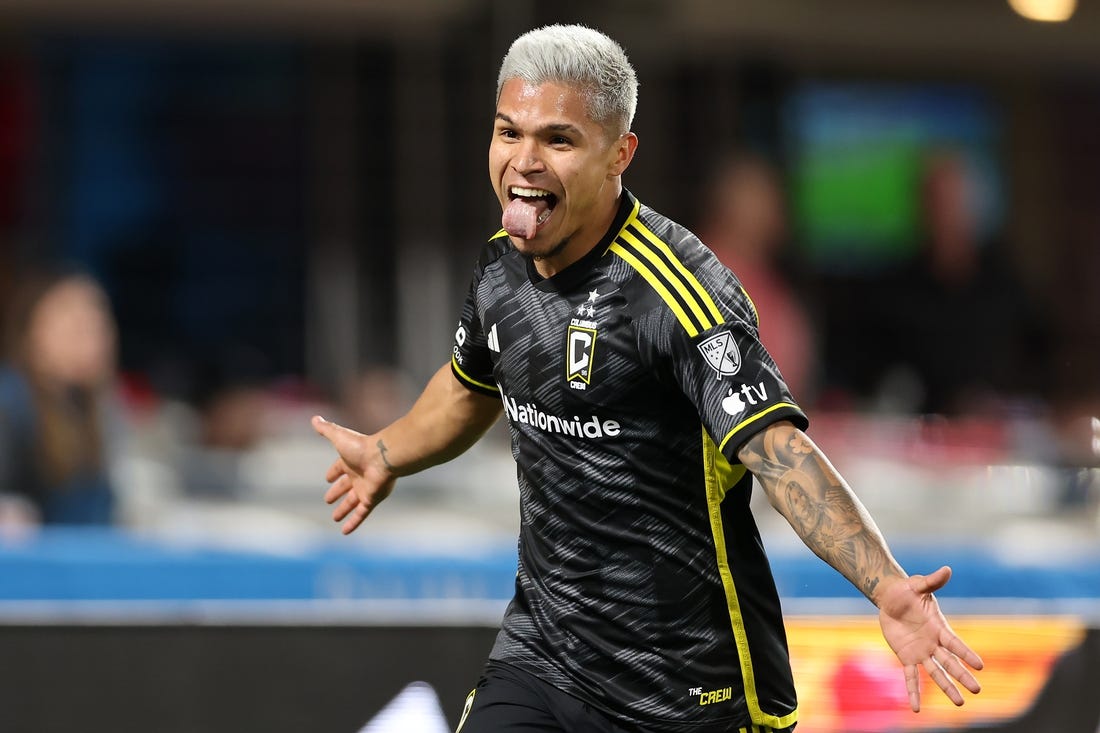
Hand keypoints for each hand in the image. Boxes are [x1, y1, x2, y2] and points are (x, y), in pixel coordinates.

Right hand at [312, 416, 395, 534]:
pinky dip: (353, 523)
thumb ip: (326, 429)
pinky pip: (361, 514)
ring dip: (343, 509)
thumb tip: (314, 418)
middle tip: (328, 499)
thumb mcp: (339, 436)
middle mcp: (358, 476)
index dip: (333, 473)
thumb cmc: (361, 446)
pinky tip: (344, 532)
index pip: (339, 469)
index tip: (328, 478)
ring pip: (352, 502)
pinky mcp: (371, 499)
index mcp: (350, 462)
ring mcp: (365, 489)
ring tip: (334, 518)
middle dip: (337, 493)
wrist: (384, 457)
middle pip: (345, 487)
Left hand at [877, 566, 983, 711]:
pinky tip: (916, 709)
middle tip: (977, 689)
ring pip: (936, 673)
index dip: (966, 653)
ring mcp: (921, 652)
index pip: (955, 643)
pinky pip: (910, 677)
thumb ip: (932, 580)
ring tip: (960, 703)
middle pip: (950, 662)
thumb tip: (947, 569)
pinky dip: (913, 692)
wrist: (890, 597)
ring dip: (947, 687)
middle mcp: (933, 643)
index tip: (980, 665)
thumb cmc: (908, 590)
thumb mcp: (919, 585)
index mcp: (939, 627)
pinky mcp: (906, 657)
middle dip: (962, 675)